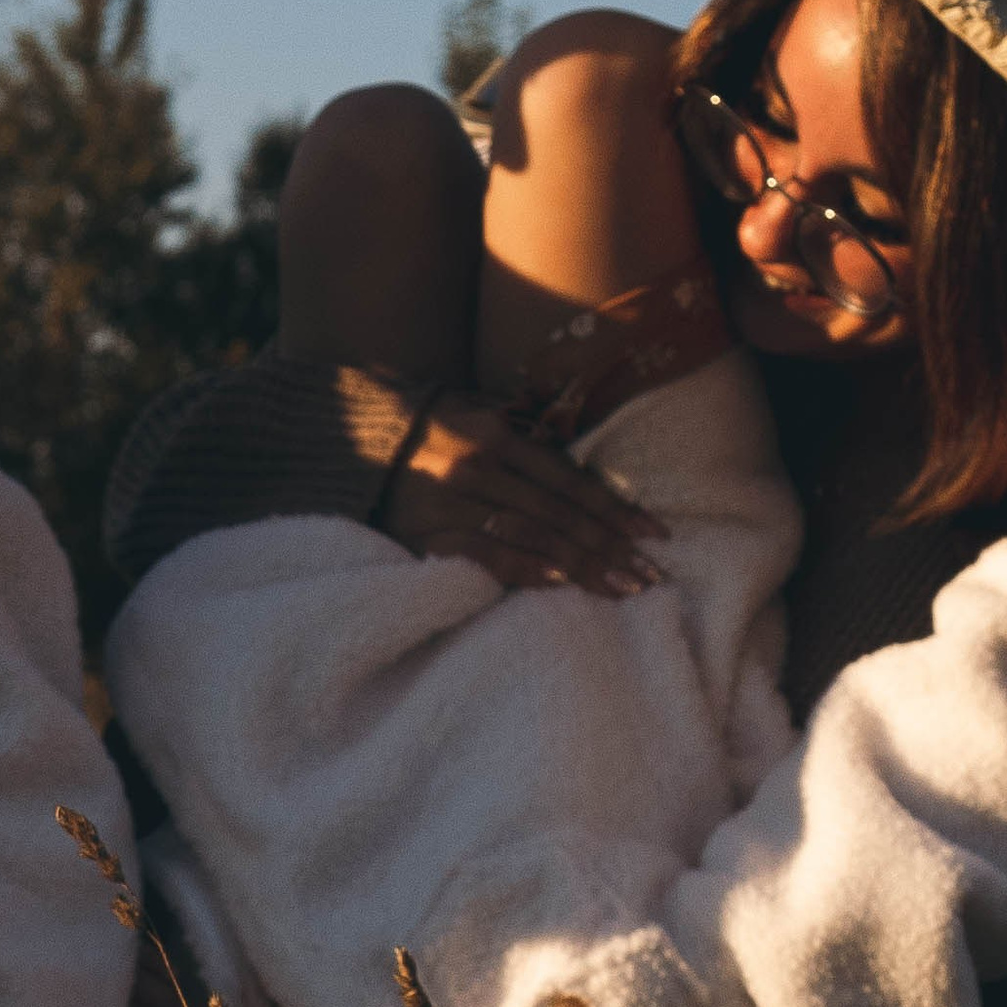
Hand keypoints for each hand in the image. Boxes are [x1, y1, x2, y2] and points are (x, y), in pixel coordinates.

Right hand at [377, 390, 658, 596]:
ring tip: (620, 588)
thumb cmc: (431, 434)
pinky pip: (486, 555)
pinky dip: (525, 569)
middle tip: (650, 576)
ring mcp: (453, 502)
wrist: (352, 444)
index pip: (570, 480)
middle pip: (560, 513)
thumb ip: (527, 442)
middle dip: (610, 546)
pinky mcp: (428, 534)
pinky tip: (560, 585)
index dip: (615, 509)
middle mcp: (480, 467)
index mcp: (499, 436)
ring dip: (582, 566)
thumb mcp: (479, 417)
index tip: (653, 534)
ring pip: (532, 536)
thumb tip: (584, 475)